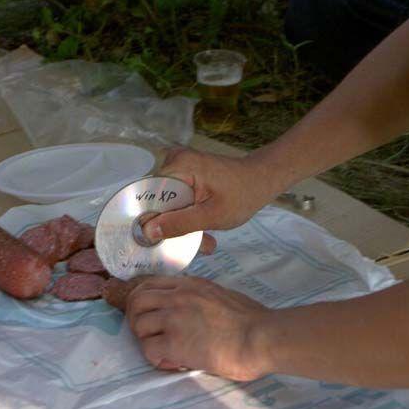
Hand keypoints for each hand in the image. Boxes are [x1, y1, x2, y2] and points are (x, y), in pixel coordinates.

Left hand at [126, 276, 270, 380]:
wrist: (259, 336)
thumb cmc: (251, 319)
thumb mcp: (220, 294)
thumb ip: (201, 297)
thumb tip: (194, 309)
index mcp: (189, 284)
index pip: (150, 283)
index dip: (143, 300)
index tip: (148, 313)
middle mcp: (177, 296)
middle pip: (137, 300)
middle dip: (136, 318)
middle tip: (148, 333)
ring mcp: (174, 318)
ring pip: (138, 324)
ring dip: (146, 340)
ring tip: (163, 350)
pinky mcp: (174, 342)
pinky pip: (148, 350)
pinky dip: (156, 358)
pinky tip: (173, 362)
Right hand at [143, 148, 271, 242]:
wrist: (261, 180)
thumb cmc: (243, 195)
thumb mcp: (213, 215)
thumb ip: (180, 224)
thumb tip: (147, 232)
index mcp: (179, 165)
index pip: (149, 196)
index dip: (150, 221)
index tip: (160, 244)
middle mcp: (173, 161)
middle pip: (158, 201)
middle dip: (172, 227)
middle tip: (195, 247)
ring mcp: (178, 167)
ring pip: (167, 205)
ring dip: (182, 226)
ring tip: (206, 242)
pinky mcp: (184, 175)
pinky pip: (175, 200)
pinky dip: (187, 217)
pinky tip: (203, 231)